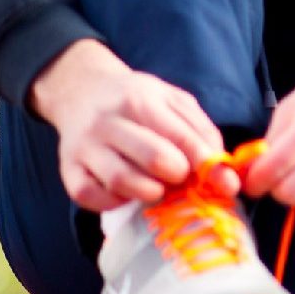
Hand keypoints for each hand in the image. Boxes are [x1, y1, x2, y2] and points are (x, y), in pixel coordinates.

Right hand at [29, 39, 237, 210]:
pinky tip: (126, 194)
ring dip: (149, 192)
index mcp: (140, 100)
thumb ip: (200, 130)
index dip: (208, 165)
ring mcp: (85, 146)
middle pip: (153, 158)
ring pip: (121, 180)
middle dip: (178, 175)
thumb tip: (222, 169)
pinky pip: (88, 196)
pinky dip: (112, 202)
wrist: (81, 91)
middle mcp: (109, 121)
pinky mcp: (68, 169)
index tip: (226, 184)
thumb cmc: (136, 100)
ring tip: (157, 187)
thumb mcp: (172, 100)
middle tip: (182, 177)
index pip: (181, 137)